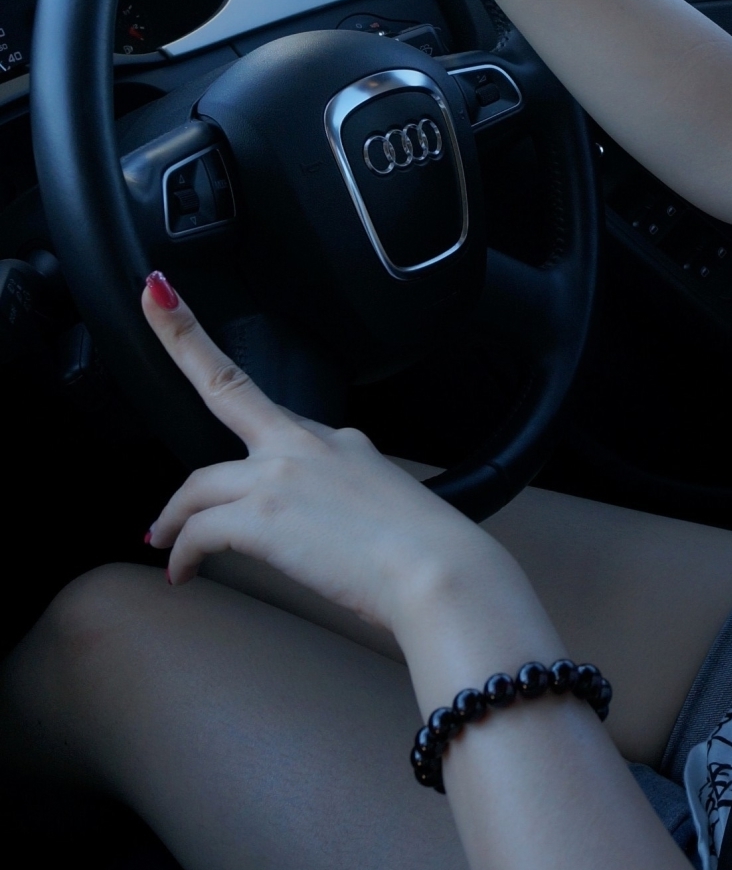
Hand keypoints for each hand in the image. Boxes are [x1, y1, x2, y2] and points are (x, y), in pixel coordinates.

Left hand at [141, 272, 506, 643]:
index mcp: (330, 439)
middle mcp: (301, 444)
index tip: (183, 296)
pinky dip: (184, 556)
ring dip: (173, 519)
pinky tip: (185, 573)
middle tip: (154, 302)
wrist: (440, 571)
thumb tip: (313, 510)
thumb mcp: (383, 499)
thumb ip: (341, 489)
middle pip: (223, 389)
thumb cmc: (424, 551)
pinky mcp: (260, 516)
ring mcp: (278, 475)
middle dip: (182, 337)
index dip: (211, 338)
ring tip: (166, 545)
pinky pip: (198, 532)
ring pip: (196, 486)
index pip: (261, 390)